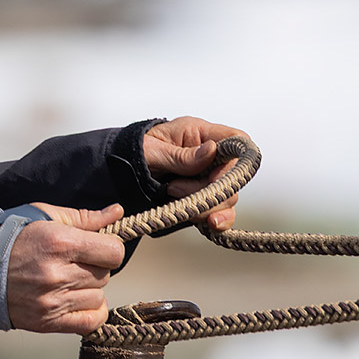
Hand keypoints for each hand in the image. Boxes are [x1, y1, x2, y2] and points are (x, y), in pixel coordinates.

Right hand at [0, 202, 127, 334]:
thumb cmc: (11, 238)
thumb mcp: (45, 217)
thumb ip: (85, 217)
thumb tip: (117, 212)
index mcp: (58, 242)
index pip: (113, 252)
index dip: (110, 247)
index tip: (99, 246)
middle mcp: (57, 273)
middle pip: (106, 273)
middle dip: (96, 265)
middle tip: (76, 261)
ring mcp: (52, 300)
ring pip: (99, 296)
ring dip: (90, 288)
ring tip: (69, 279)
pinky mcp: (48, 322)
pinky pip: (90, 322)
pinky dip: (92, 311)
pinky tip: (79, 299)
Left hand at [143, 116, 249, 231]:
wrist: (121, 169)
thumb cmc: (135, 150)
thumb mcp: (152, 150)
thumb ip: (181, 155)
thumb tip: (212, 150)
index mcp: (200, 134)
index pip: (237, 139)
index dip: (237, 158)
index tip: (217, 175)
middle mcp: (211, 157)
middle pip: (234, 175)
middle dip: (211, 190)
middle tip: (175, 189)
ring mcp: (208, 179)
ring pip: (228, 197)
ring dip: (207, 206)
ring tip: (176, 199)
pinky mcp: (203, 199)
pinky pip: (220, 212)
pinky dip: (217, 220)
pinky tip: (209, 224)